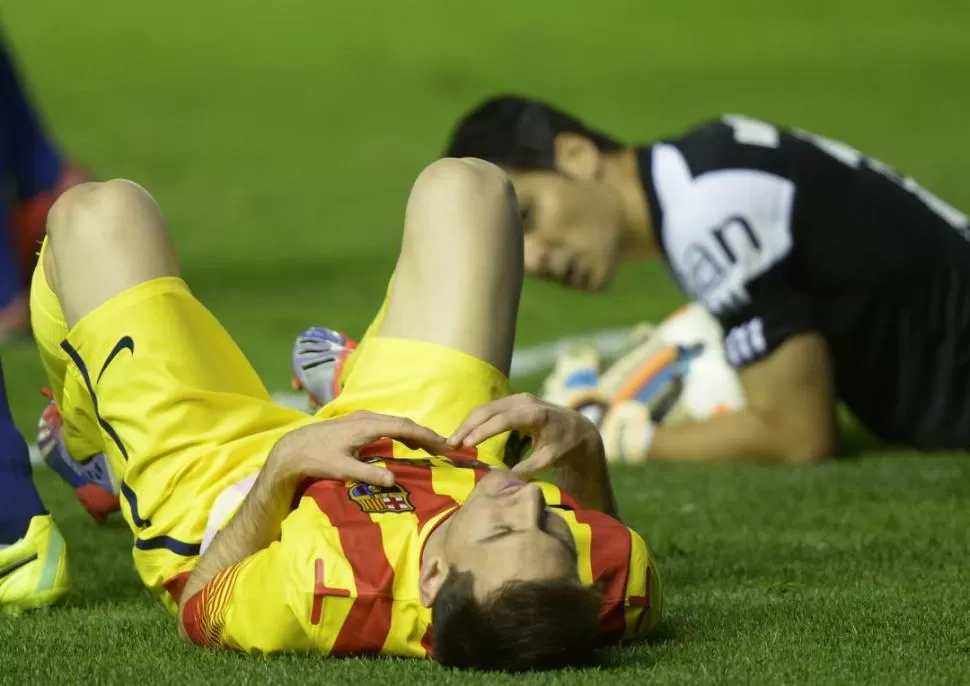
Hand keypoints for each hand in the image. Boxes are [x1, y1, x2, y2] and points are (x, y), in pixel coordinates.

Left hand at [268, 411, 449, 486]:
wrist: (293, 449)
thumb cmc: (316, 458)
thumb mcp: (342, 469)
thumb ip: (368, 473)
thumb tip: (393, 479)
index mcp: (367, 426)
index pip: (404, 427)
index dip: (426, 435)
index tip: (443, 444)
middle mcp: (367, 418)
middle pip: (403, 423)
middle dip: (425, 434)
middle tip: (444, 448)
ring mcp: (362, 419)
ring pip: (395, 423)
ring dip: (413, 434)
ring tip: (430, 447)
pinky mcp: (357, 424)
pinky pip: (387, 426)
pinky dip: (401, 434)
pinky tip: (406, 444)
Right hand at [447, 393, 604, 476]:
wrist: (579, 429)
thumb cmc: (564, 446)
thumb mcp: (548, 459)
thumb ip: (526, 468)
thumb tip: (502, 479)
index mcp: (534, 414)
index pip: (502, 420)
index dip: (483, 432)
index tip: (466, 444)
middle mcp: (523, 401)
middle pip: (487, 411)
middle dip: (467, 427)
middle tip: (450, 444)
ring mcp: (518, 399)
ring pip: (485, 408)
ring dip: (467, 424)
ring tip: (452, 442)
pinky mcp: (513, 401)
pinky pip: (490, 409)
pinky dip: (475, 421)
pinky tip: (465, 435)